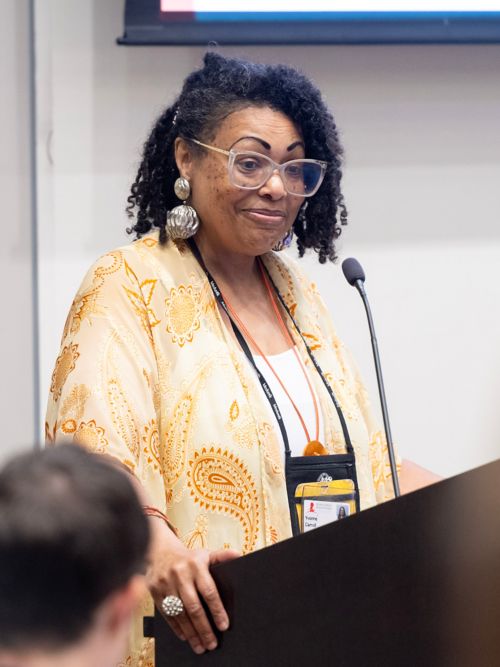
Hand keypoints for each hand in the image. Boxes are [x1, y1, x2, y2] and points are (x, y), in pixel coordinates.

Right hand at [147, 519, 239, 654]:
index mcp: (196, 565)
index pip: (209, 591)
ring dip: (191, 632)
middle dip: (204, 628)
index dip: (217, 610)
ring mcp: (166, 583)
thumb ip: (222, 556)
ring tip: (200, 645)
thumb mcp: (206, 554)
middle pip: (194, 606)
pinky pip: (166, 613)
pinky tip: (185, 636)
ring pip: (180, 613)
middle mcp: (180, 574)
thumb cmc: (189, 558)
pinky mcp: (155, 591)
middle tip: (212, 643)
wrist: (160, 551)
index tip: (224, 626)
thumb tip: (239, 556)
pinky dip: (176, 627)